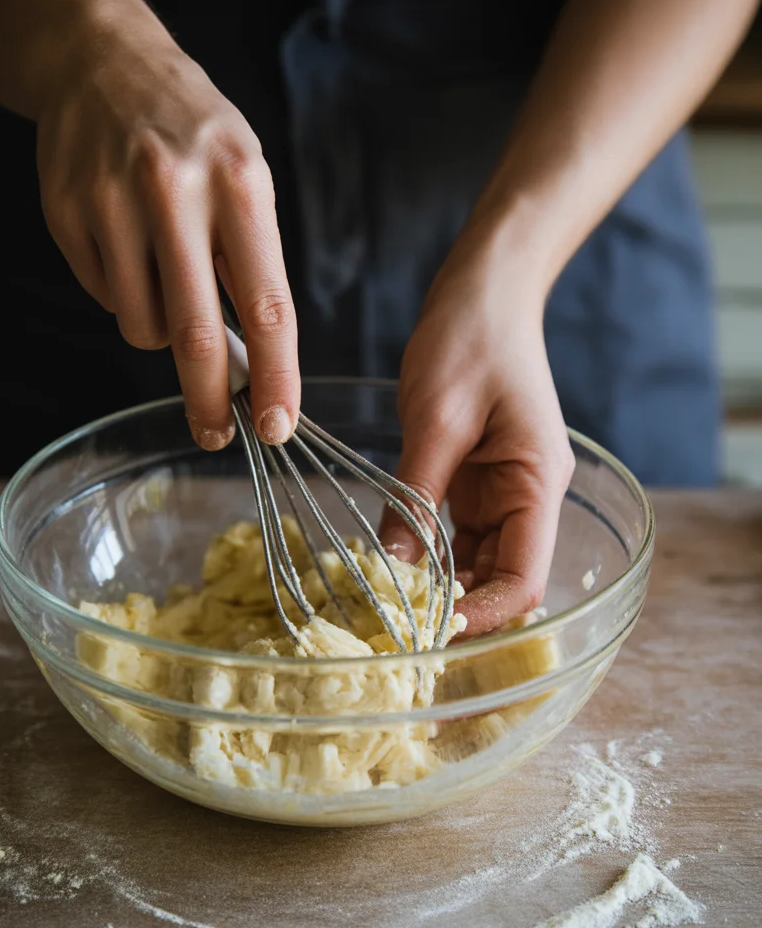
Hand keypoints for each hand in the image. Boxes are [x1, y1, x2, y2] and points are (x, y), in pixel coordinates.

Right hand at [36, 0, 298, 448]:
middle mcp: (175, 190)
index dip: (274, 375)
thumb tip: (253, 362)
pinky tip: (126, 244)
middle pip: (195, 332)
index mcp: (239, 183)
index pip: (266, 303)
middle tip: (217, 434)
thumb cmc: (193, 132)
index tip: (276, 425)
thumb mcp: (243, 176)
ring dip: (162, 328)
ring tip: (165, 274)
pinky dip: (124, 292)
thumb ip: (250, 261)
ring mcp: (112, 202)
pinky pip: (104, 297)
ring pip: (143, 324)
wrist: (101, 61)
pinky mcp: (67, 214)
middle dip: (208, 400)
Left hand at [379, 254, 574, 637]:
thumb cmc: (471, 340)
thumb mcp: (437, 420)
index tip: (426, 633)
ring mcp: (504, 493)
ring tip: (389, 616)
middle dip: (456, 612)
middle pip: (502, 581)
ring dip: (438, 590)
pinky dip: (427, 559)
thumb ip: (415, 496)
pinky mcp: (476, 484)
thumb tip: (389, 571)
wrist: (485, 290)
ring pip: (476, 565)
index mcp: (539, 485)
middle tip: (396, 637)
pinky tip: (392, 574)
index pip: (523, 579)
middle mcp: (529, 498)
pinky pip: (455, 537)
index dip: (479, 615)